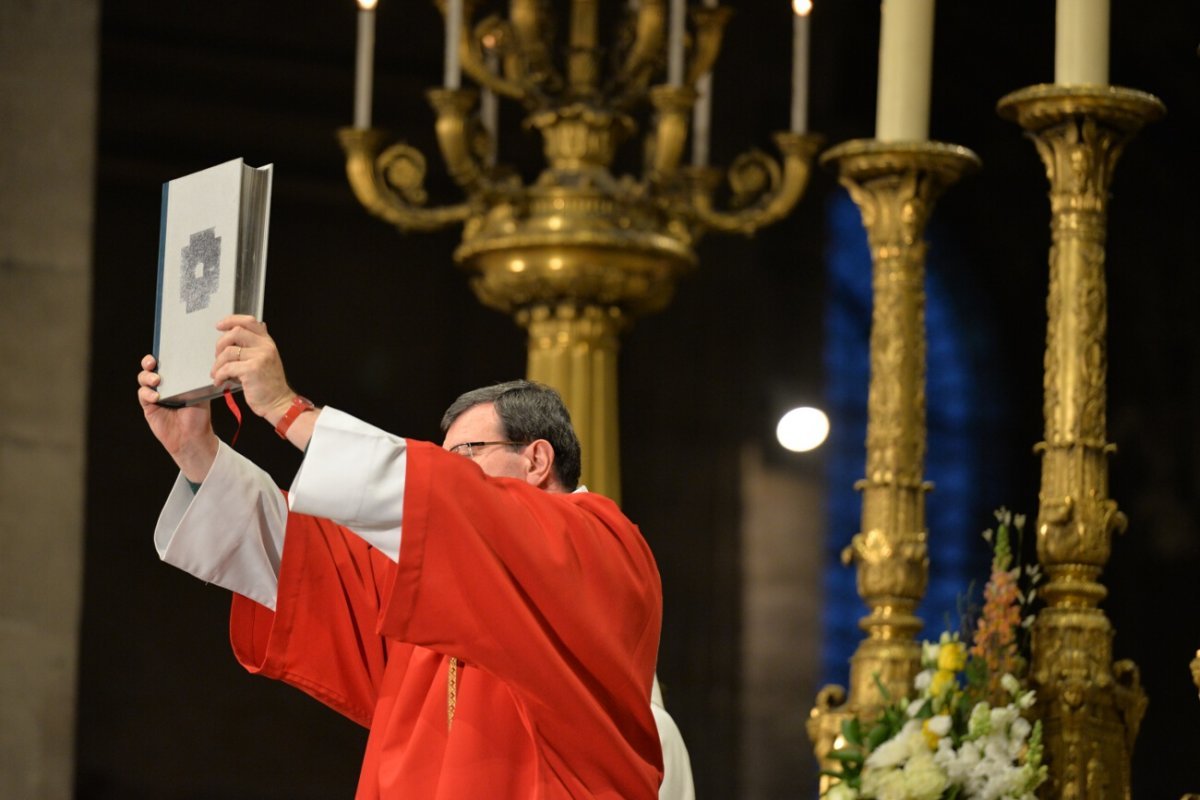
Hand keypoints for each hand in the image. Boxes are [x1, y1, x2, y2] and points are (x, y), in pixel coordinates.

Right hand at [138, 354, 217, 481]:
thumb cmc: (199, 417)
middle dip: (148, 362)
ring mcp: (155, 395)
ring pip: (143, 379)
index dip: (162, 356)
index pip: (167, 364)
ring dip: (147, 377)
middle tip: (153, 363)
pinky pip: (143, 395)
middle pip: (151, 368)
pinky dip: (147, 393)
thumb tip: (195, 366)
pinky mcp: (149, 407)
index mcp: (178, 380)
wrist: (193, 438)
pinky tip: (155, 396)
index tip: (162, 354)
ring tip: (156, 380)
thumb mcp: (201, 396)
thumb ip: (195, 382)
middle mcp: (165, 385)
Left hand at [211, 315, 296, 424]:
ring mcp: (260, 357)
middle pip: (235, 332)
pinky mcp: (252, 370)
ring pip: (228, 351)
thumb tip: (241, 330)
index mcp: (267, 342)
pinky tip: (220, 381)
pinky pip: (227, 367)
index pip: (249, 321)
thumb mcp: (265, 359)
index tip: (220, 325)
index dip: (231, 320)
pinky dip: (219, 375)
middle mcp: (265, 347)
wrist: (278, 402)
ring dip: (217, 364)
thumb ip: (254, 345)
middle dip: (220, 344)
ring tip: (217, 373)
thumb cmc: (269, 384)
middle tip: (217, 357)